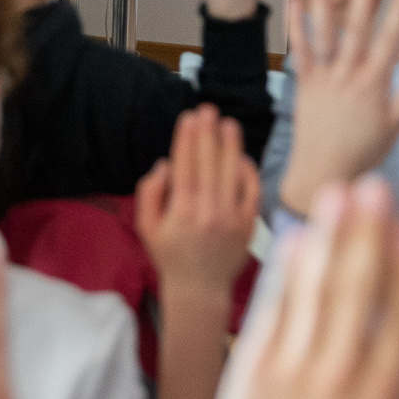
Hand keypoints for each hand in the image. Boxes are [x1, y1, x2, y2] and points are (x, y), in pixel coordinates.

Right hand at [136, 106, 259, 296]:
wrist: (199, 289)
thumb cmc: (170, 256)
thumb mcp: (146, 227)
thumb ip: (150, 194)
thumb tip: (165, 165)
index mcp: (182, 211)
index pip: (186, 165)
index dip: (187, 139)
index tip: (188, 117)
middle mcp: (209, 212)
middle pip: (209, 163)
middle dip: (208, 133)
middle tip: (207, 109)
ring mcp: (232, 218)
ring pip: (232, 173)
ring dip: (230, 145)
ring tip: (228, 124)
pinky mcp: (248, 225)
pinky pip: (252, 191)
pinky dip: (248, 172)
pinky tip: (241, 156)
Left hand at [176, 178, 398, 398]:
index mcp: (383, 397)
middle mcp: (340, 378)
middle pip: (357, 294)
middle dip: (366, 236)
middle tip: (374, 187)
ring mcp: (294, 369)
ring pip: (314, 293)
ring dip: (326, 239)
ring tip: (335, 194)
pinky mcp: (254, 365)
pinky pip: (274, 308)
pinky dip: (285, 271)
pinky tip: (295, 236)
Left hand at [278, 0, 398, 215]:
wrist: (322, 172)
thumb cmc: (362, 153)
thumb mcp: (395, 126)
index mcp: (375, 85)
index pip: (392, 41)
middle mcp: (350, 76)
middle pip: (358, 30)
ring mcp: (325, 78)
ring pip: (326, 35)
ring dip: (325, 2)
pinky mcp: (304, 84)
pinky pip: (299, 51)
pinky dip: (296, 26)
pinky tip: (292, 2)